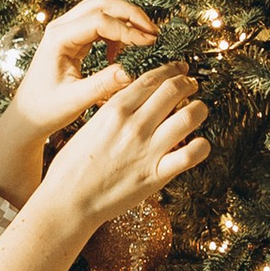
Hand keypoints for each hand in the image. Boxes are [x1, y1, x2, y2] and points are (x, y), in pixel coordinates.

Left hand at [0, 0, 159, 206]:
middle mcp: (60, 27)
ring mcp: (66, 29)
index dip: (127, 29)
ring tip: (146, 39)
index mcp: (58, 38)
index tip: (149, 43)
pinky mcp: (74, 37)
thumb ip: (103, 85)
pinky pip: (100, 22)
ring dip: (126, 19)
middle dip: (131, 14)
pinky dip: (117, 30)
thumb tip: (132, 72)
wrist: (28, 115)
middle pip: (101, 3)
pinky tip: (122, 53)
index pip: (99, 20)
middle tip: (154, 33)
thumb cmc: (46, 109)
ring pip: (102, 8)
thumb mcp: (75, 100)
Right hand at [33, 65, 209, 236]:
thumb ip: (115, 111)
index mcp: (115, 110)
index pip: (152, 78)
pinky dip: (201, 145)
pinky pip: (191, 154)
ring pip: (189, 116)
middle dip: (188, 83)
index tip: (180, 70)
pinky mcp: (156, 175)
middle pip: (174, 90)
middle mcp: (134, 125)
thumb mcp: (90, 126)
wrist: (68, 200)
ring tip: (199, 109)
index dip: (171, 70)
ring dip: (200, 108)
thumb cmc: (73, 165)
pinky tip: (199, 143)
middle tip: (192, 86)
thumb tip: (138, 101)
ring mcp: (147, 149)